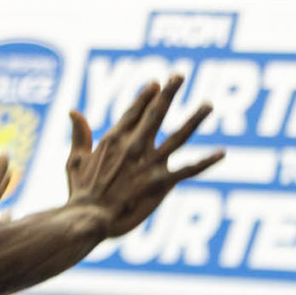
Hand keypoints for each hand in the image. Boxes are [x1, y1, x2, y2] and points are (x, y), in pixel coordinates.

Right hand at [66, 75, 222, 236]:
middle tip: (180, 75)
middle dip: (169, 93)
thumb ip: (79, 134)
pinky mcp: (161, 182)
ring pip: (178, 136)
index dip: (146, 96)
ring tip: (208, 105)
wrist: (89, 219)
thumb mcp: (75, 160)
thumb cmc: (80, 194)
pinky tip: (221, 153)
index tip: (156, 83)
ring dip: (195, 119)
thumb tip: (74, 110)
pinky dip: (206, 162)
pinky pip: (189, 170)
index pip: (134, 111)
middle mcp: (135, 146)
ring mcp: (150, 163)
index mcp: (114, 139)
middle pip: (156, 113)